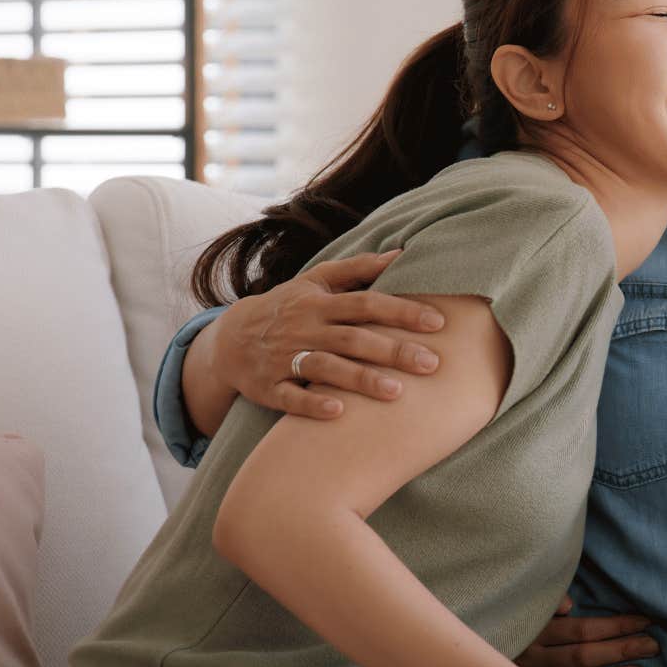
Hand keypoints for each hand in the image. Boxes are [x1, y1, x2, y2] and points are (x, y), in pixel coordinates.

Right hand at [211, 250, 445, 418]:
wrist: (228, 339)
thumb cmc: (289, 306)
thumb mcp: (316, 281)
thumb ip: (358, 268)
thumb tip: (403, 253)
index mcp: (320, 303)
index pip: (366, 303)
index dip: (401, 311)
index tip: (438, 322)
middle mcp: (304, 329)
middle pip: (353, 338)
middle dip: (393, 350)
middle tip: (432, 363)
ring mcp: (284, 358)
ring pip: (325, 368)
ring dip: (360, 379)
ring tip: (398, 392)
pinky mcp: (268, 387)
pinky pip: (290, 397)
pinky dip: (312, 405)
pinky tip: (339, 413)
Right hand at [515, 596, 657, 666]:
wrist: (468, 662)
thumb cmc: (506, 625)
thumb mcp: (521, 607)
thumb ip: (547, 603)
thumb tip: (569, 606)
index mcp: (534, 632)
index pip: (582, 630)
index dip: (615, 626)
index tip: (644, 621)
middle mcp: (533, 660)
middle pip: (583, 656)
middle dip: (620, 650)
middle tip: (652, 646)